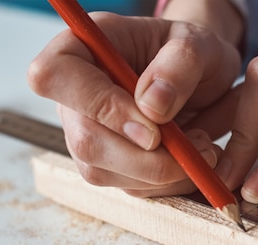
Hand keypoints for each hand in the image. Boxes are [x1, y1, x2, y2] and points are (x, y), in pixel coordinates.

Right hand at [28, 12, 241, 195]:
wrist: (201, 78)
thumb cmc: (190, 54)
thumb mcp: (198, 43)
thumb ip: (179, 64)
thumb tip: (152, 106)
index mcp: (80, 48)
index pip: (54, 76)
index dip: (100, 105)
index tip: (154, 127)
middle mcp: (72, 97)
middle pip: (85, 141)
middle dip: (147, 158)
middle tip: (199, 146)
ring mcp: (85, 135)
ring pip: (106, 173)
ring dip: (164, 172)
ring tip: (203, 146)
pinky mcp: (106, 166)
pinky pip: (130, 187)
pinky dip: (169, 182)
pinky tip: (191, 158)